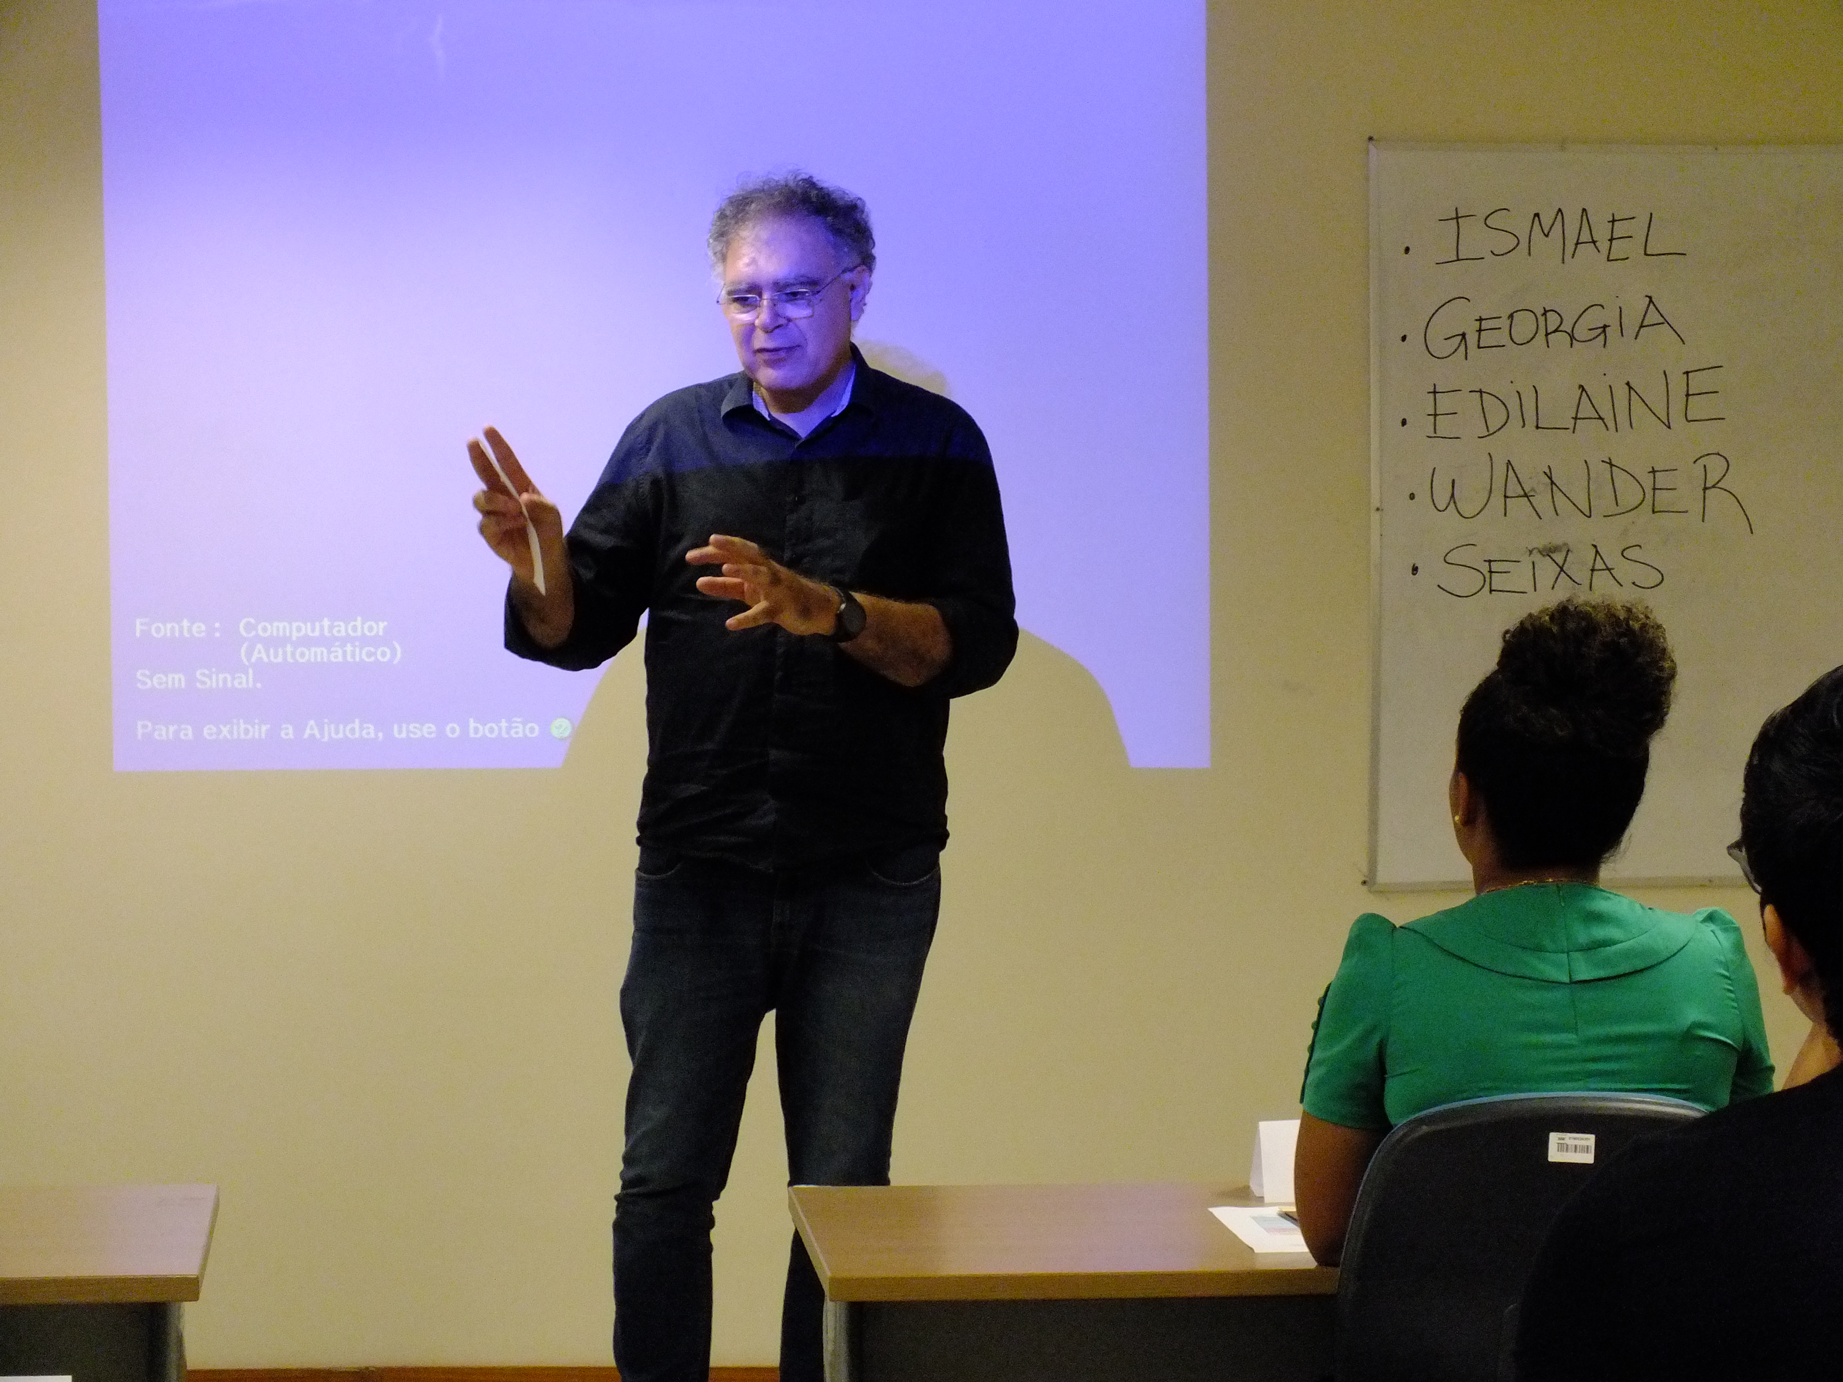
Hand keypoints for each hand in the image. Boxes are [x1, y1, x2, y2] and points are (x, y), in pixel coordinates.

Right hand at [468, 426, 566, 587]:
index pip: (507, 462)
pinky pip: (486, 522)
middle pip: (485, 473)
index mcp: (519, 487)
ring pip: (481, 498)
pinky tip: (515, 525)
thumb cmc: (548, 533)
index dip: (497, 445)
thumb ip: (540, 506)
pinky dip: (501, 522)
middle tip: (472, 443)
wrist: (544, 561)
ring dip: (496, 501)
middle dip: (478, 457)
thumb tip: (522, 498)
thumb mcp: (552, 516)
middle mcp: (503, 496)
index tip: (487, 429)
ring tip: (515, 510)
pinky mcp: (490, 532)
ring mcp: (494, 514)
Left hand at [687, 534, 835, 634]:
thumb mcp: (749, 590)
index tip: (691, 556)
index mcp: (758, 566)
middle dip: (731, 546)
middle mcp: (768, 572)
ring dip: (745, 570)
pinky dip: (747, 618)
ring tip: (726, 568)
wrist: (817, 610)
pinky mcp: (782, 609)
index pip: (735, 552)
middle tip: (711, 541)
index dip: (715, 551)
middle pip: (749, 554)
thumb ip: (725, 586)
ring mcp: (777, 589)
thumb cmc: (778, 595)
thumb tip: (699, 582)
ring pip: (762, 576)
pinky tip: (730, 624)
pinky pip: (764, 613)